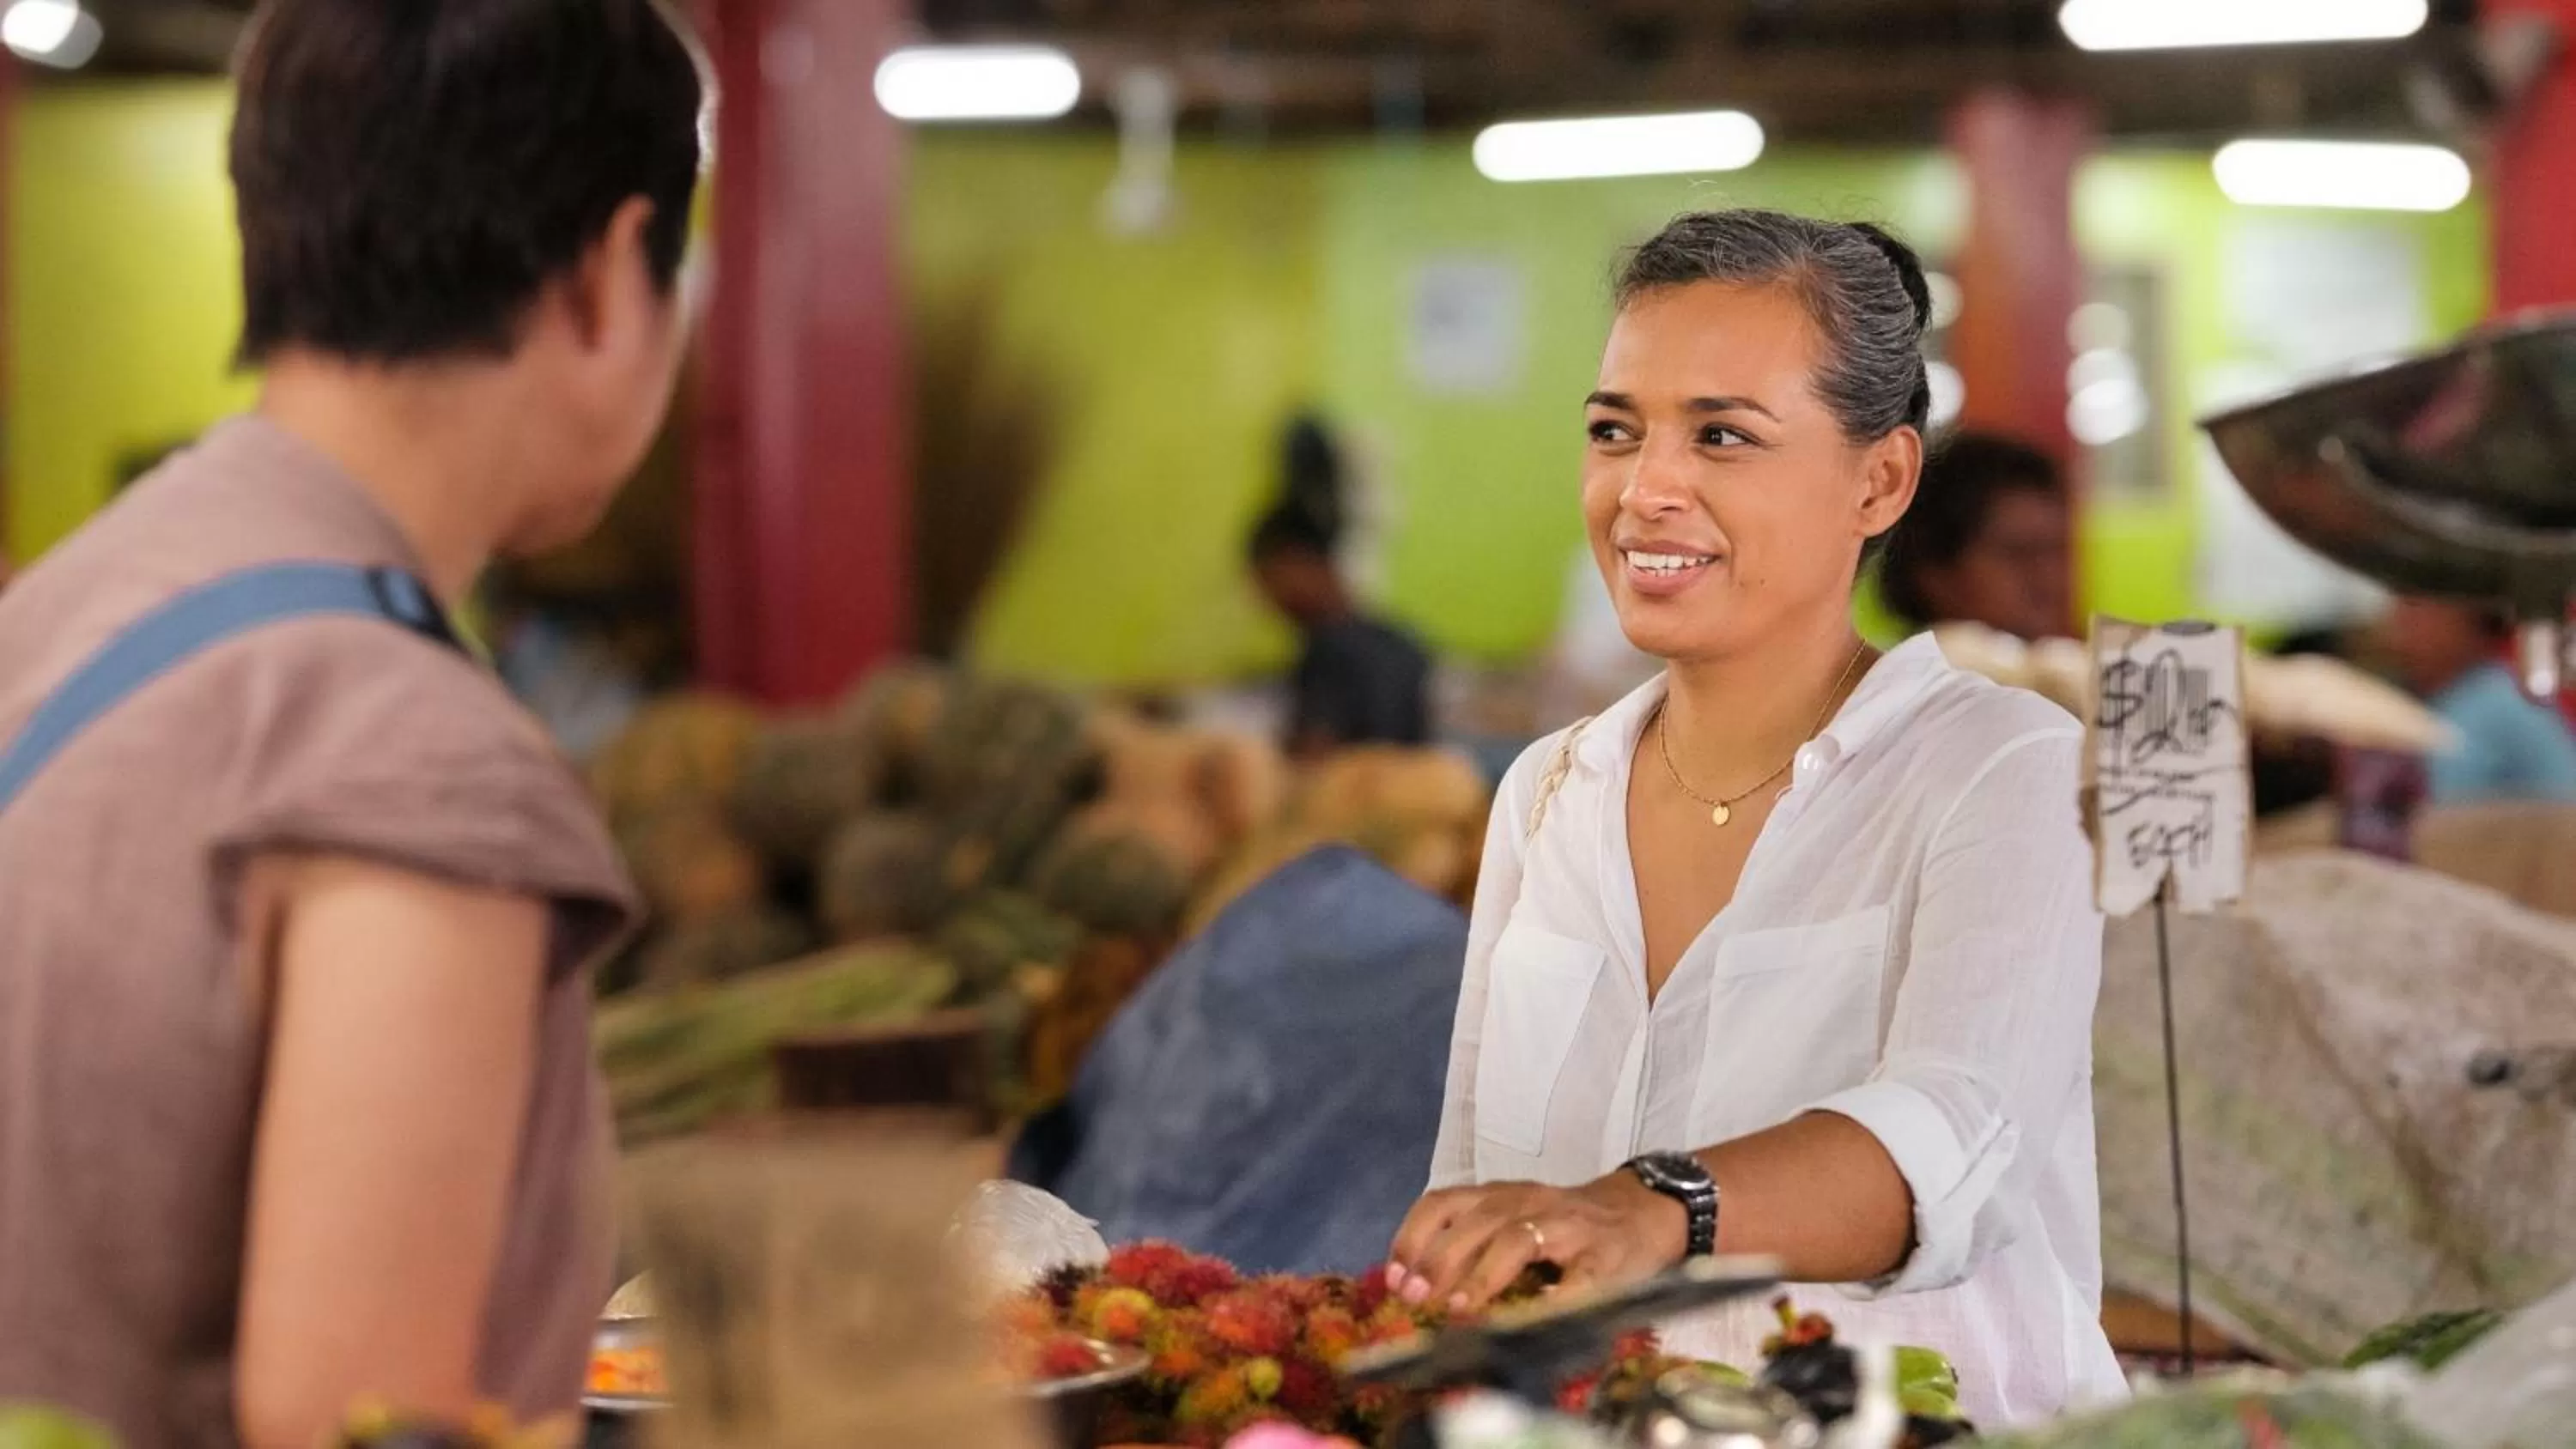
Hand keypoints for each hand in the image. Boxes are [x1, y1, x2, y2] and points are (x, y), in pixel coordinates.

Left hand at [1385, 1172, 1686, 1314]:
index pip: (1442, 1203)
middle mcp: (1528, 1203)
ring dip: (1482, 1275)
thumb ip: (1470, 1244)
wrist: (1643, 1211)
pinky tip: (1533, 1319)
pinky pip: (1578, 1277)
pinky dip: (1554, 1298)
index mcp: (1499, 1196)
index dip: (1411, 1238)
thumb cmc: (1564, 1227)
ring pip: (1517, 1240)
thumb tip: (1415, 1290)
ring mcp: (1567, 1227)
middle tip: (1415, 1298)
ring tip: (1458, 1308)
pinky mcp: (1604, 1256)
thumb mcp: (1512, 1220)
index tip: (1393, 1278)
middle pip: (1474, 1222)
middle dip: (1438, 1260)